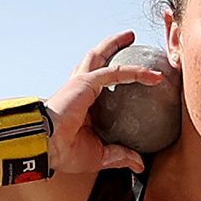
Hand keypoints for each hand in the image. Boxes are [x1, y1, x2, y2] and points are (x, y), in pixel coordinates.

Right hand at [45, 30, 167, 176]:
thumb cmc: (65, 152)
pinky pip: (116, 72)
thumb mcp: (99, 156)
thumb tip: (139, 164)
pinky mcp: (86, 82)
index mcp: (81, 105)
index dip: (110, 80)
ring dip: (115, 44)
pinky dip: (135, 72)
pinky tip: (154, 75)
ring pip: (102, 57)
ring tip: (130, 36)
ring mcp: (82, 83)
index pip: (97, 86)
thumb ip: (120, 155)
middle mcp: (80, 89)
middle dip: (109, 48)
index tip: (126, 81)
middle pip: (95, 61)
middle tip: (126, 42)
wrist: (47, 145)